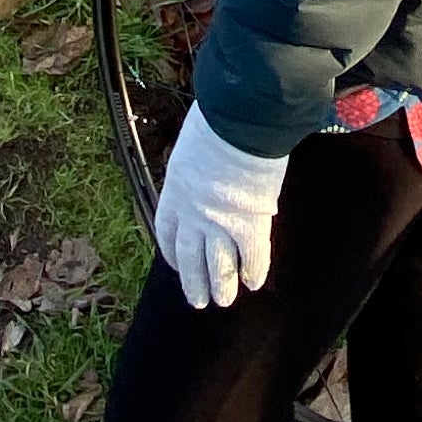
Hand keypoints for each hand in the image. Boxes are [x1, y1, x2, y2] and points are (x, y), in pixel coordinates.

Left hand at [152, 108, 290, 308]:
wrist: (238, 123)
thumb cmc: (217, 121)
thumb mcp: (192, 143)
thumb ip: (196, 161)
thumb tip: (204, 154)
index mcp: (176, 191)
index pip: (167, 230)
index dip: (171, 250)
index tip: (175, 263)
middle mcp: (193, 214)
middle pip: (190, 256)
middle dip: (194, 280)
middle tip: (198, 301)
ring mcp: (220, 222)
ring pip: (217, 264)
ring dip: (220, 285)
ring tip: (224, 300)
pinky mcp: (249, 224)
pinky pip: (252, 255)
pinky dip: (254, 270)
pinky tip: (255, 282)